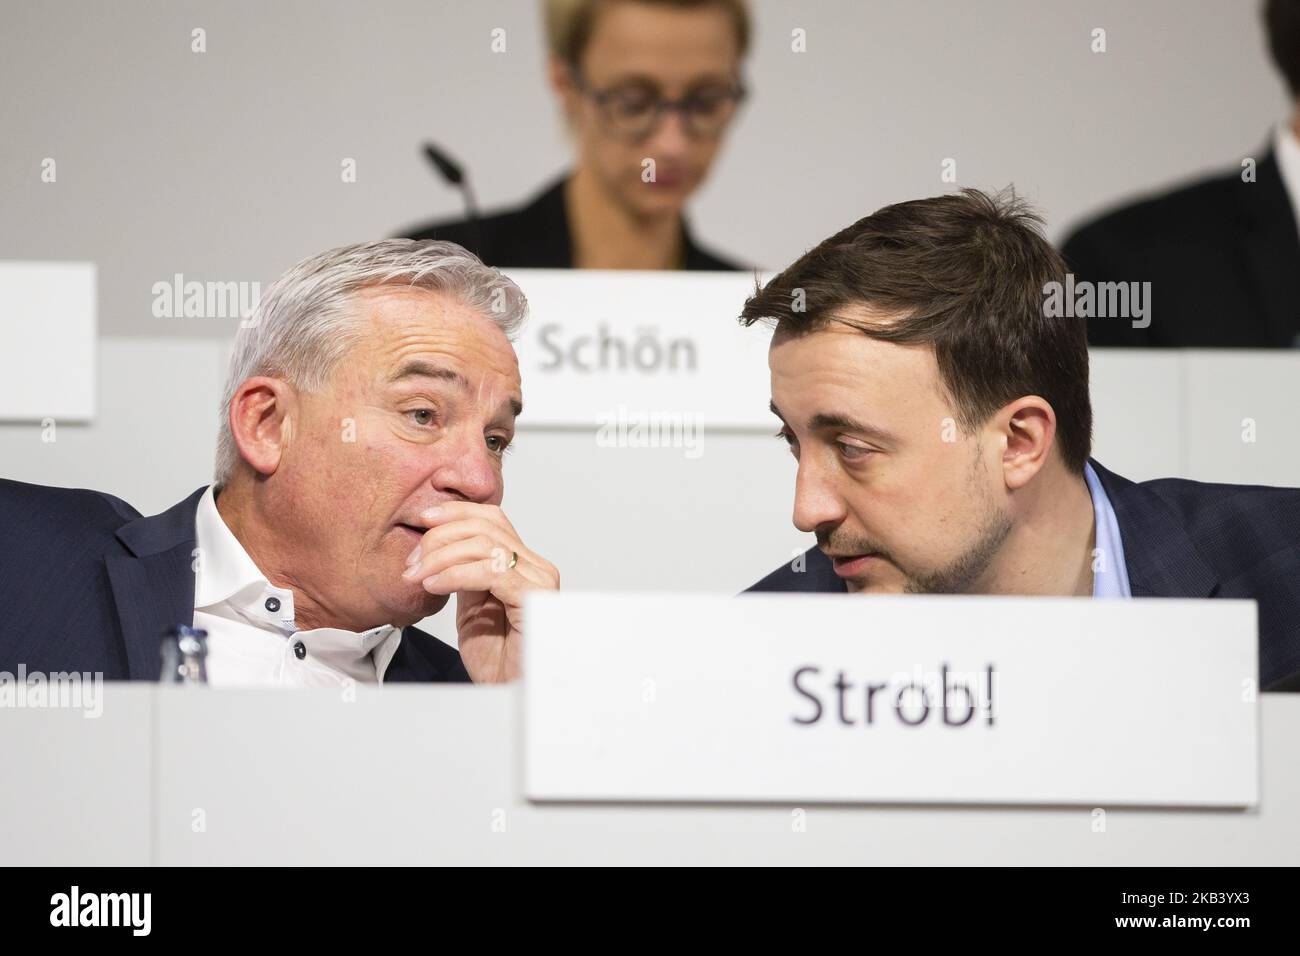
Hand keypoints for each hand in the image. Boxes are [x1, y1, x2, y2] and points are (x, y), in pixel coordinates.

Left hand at [401, 501, 558, 682]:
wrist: (511, 694)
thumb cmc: (499, 661)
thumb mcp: (473, 609)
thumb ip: (465, 576)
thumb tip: (439, 550)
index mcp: (524, 566)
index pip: (492, 519)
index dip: (456, 513)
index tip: (422, 520)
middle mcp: (536, 568)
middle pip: (486, 526)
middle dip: (440, 538)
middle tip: (412, 561)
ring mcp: (538, 581)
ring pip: (485, 545)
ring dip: (441, 556)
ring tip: (417, 576)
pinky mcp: (533, 598)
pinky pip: (490, 572)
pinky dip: (455, 574)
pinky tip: (434, 585)